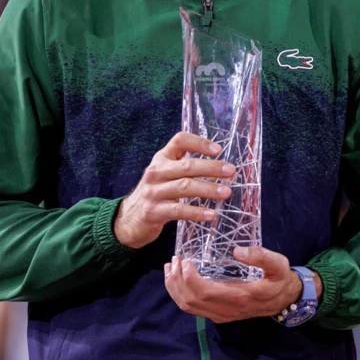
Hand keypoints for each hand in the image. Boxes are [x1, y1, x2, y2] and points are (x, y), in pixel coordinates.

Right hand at [113, 131, 233, 248]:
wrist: (128, 218)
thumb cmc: (156, 192)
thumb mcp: (166, 173)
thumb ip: (186, 167)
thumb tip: (221, 168)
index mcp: (162, 158)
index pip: (180, 141)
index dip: (199, 143)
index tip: (218, 149)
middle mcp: (156, 171)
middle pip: (187, 166)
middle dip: (212, 168)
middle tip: (231, 171)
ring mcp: (153, 191)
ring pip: (185, 187)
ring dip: (208, 189)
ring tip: (226, 192)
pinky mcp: (153, 211)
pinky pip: (178, 210)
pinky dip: (197, 212)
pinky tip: (211, 214)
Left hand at [164, 247, 318, 322]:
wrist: (283, 300)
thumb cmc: (279, 280)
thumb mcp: (279, 265)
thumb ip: (262, 257)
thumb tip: (238, 251)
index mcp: (238, 297)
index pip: (204, 292)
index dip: (189, 278)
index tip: (185, 260)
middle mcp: (225, 310)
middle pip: (190, 301)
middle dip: (177, 281)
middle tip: (175, 260)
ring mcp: (220, 314)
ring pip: (187, 306)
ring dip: (174, 288)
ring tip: (170, 267)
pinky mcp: (217, 314)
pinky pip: (192, 308)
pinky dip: (179, 294)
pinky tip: (177, 279)